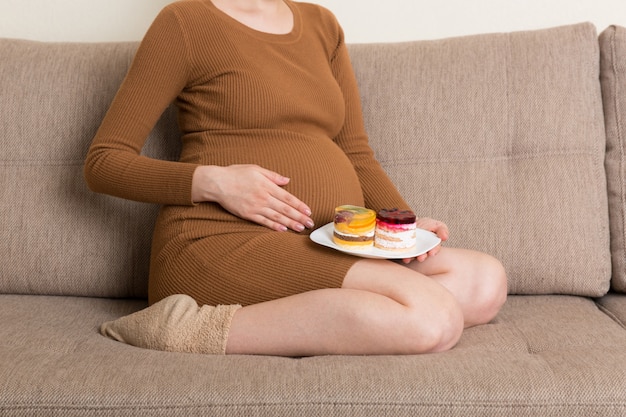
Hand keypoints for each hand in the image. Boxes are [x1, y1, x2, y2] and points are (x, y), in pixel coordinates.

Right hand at [192, 164, 313, 232]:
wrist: (217, 183)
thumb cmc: (236, 174)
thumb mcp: (256, 169)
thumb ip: (273, 176)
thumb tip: (287, 180)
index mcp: (267, 185)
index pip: (287, 197)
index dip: (299, 205)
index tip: (308, 211)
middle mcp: (263, 197)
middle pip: (285, 208)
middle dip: (299, 216)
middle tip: (310, 223)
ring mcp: (256, 206)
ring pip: (277, 216)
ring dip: (290, 223)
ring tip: (300, 228)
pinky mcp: (248, 214)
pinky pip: (263, 221)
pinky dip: (274, 226)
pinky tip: (283, 230)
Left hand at [402, 217, 448, 263]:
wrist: (412, 222)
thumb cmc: (427, 225)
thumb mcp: (437, 225)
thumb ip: (442, 230)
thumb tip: (445, 237)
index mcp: (433, 245)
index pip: (435, 249)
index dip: (434, 251)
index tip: (432, 253)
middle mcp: (423, 250)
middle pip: (423, 255)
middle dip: (422, 257)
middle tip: (421, 258)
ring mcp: (414, 250)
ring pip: (413, 256)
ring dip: (411, 258)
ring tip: (409, 258)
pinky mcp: (405, 250)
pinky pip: (403, 254)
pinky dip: (402, 255)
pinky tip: (402, 255)